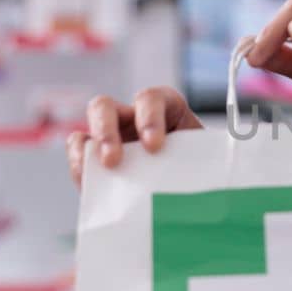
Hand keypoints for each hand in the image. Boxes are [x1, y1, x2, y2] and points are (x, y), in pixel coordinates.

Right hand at [67, 85, 202, 187]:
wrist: (191, 191)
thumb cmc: (201, 171)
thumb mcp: (204, 161)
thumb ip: (199, 164)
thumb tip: (212, 187)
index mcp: (165, 108)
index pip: (151, 99)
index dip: (149, 118)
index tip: (154, 146)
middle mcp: (132, 117)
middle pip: (106, 107)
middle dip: (106, 131)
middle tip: (112, 160)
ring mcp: (112, 135)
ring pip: (85, 131)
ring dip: (85, 149)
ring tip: (97, 174)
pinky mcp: (97, 158)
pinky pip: (79, 153)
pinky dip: (79, 166)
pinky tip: (89, 184)